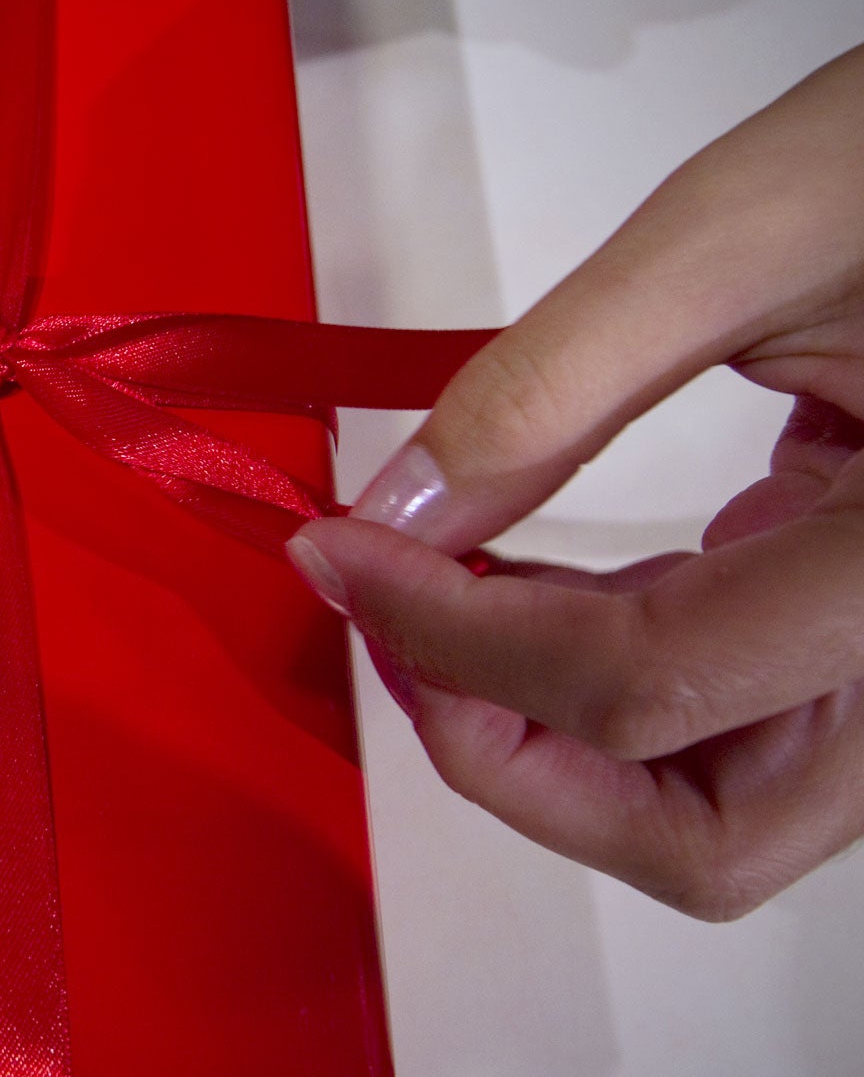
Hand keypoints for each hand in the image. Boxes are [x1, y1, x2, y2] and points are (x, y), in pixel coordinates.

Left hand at [286, 44, 863, 920]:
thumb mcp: (740, 237)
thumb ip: (548, 387)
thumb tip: (396, 515)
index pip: (651, 681)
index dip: (455, 637)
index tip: (336, 555)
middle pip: (706, 839)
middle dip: (517, 758)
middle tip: (397, 631)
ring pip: (721, 811)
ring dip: (554, 737)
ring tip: (443, 602)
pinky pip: (736, 720)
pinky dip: (611, 677)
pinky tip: (530, 586)